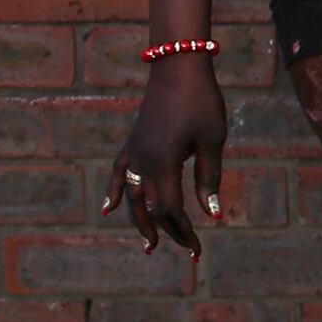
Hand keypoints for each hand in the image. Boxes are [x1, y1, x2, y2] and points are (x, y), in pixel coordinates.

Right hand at [102, 56, 226, 253]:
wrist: (178, 68)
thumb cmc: (202, 103)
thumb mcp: (212, 142)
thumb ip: (209, 178)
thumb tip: (213, 214)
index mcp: (163, 163)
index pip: (170, 209)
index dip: (184, 232)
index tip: (198, 250)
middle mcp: (142, 162)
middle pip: (151, 207)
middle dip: (169, 232)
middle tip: (187, 253)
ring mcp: (133, 152)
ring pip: (131, 196)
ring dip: (140, 220)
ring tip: (149, 244)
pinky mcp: (132, 143)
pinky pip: (118, 173)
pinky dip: (113, 192)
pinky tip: (108, 210)